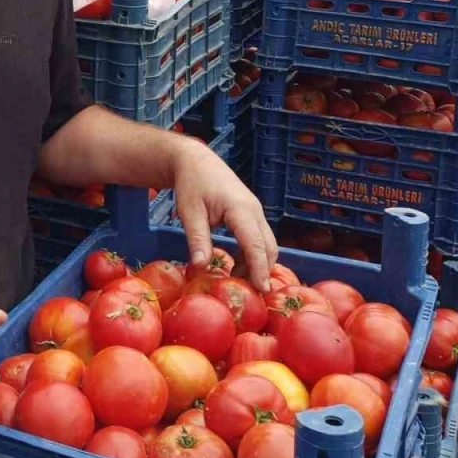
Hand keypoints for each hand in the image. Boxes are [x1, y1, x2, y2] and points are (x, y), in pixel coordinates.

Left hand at [170, 138, 276, 291]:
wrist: (196, 161)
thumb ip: (198, 238)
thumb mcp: (189, 211)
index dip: (259, 269)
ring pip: (267, 244)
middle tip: (251, 295)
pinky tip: (237, 267)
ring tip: (239, 283)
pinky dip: (253, 255)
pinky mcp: (251, 214)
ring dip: (258, 264)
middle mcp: (254, 211)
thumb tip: (201, 267)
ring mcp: (255, 212)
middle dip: (263, 271)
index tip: (262, 290)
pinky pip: (259, 238)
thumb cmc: (191, 184)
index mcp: (241, 209)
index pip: (256, 244)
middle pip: (268, 247)